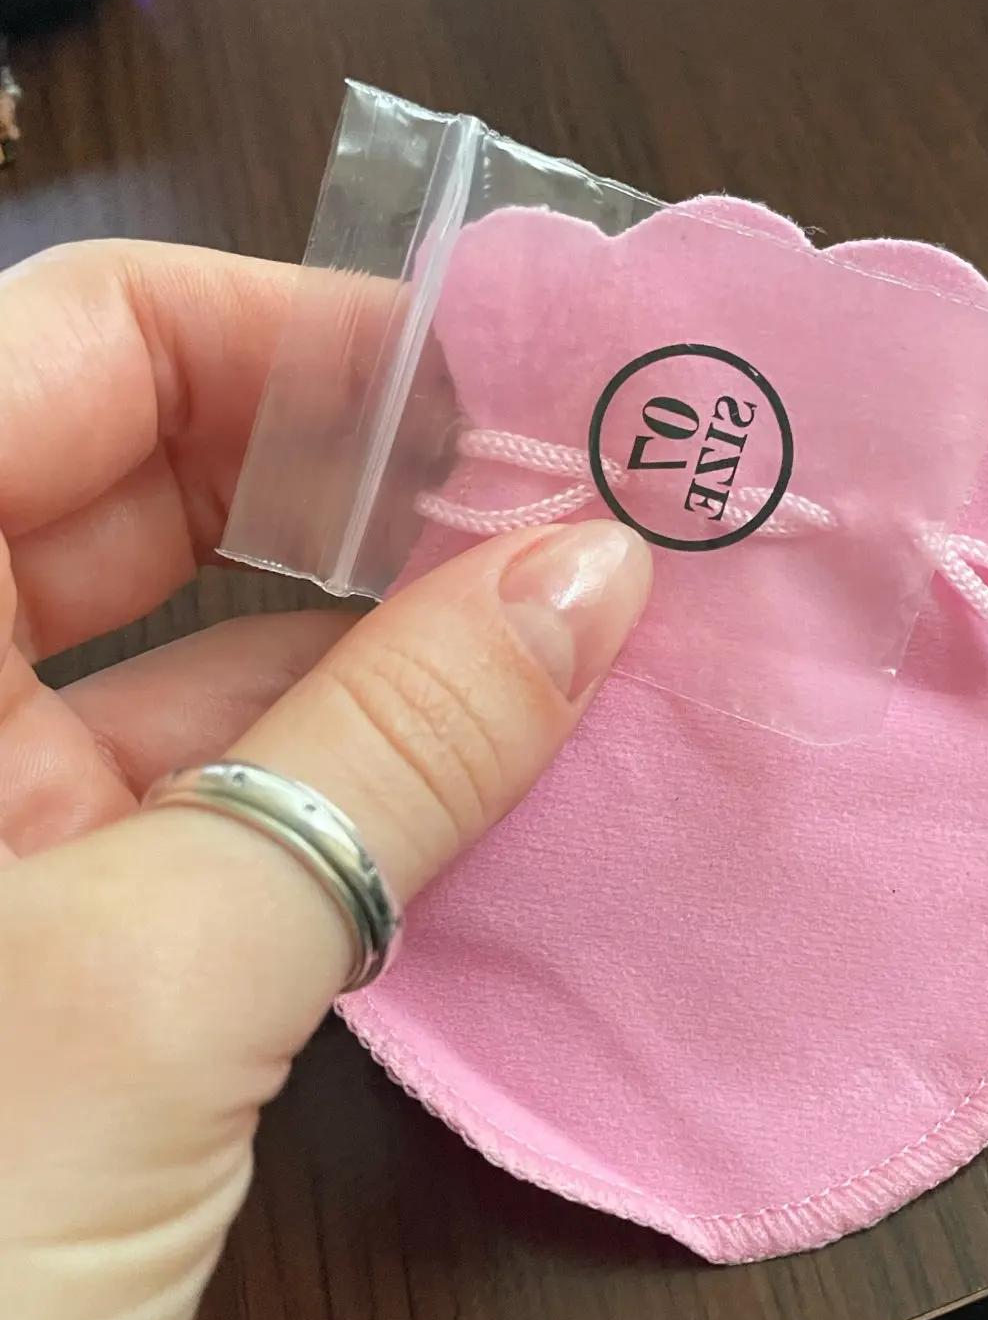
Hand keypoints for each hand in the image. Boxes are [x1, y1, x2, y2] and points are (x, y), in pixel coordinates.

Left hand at [0, 242, 650, 1319]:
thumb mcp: (153, 983)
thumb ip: (392, 755)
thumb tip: (594, 571)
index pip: (62, 353)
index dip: (277, 337)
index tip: (489, 379)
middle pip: (137, 485)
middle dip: (358, 472)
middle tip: (578, 483)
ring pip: (207, 659)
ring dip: (395, 634)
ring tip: (594, 606)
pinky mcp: (74, 968)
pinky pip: (243, 808)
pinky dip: (377, 777)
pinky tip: (519, 758)